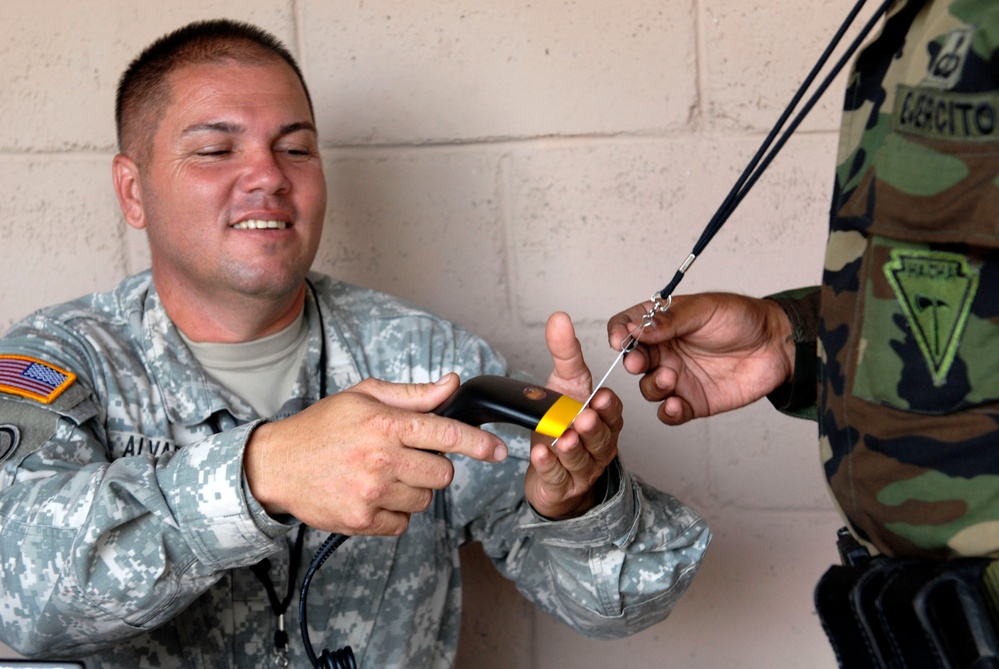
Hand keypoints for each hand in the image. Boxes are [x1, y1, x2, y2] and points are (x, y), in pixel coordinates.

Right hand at [243, 374, 507, 534]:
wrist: (276, 465)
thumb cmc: (323, 426)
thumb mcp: (365, 396)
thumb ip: (413, 395)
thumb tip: (452, 385)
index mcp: (385, 423)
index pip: (446, 434)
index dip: (479, 444)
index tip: (499, 451)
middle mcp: (381, 459)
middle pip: (443, 474)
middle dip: (434, 466)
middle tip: (406, 457)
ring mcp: (371, 493)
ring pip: (425, 500)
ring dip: (414, 490)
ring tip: (383, 475)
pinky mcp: (362, 521)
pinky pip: (403, 523)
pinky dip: (395, 513)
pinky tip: (373, 495)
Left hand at [525, 312, 622, 519]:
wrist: (552, 468)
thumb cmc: (562, 421)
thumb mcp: (564, 383)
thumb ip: (565, 353)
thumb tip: (559, 318)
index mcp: (604, 419)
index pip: (612, 412)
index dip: (607, 407)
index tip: (599, 398)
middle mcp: (599, 445)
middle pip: (600, 438)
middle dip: (592, 428)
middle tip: (583, 418)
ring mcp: (582, 468)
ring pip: (580, 460)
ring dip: (572, 449)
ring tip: (562, 439)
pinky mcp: (562, 486)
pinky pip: (557, 477)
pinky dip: (549, 467)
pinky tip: (540, 455)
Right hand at [606, 293, 794, 425]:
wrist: (778, 345)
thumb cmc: (742, 319)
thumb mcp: (705, 309)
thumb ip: (671, 320)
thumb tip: (638, 328)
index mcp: (662, 323)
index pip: (627, 325)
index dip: (619, 332)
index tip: (620, 340)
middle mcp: (665, 351)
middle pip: (632, 360)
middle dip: (632, 362)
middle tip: (639, 362)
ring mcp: (677, 377)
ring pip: (648, 388)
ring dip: (652, 386)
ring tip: (670, 378)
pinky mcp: (693, 401)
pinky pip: (669, 413)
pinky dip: (667, 412)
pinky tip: (675, 405)